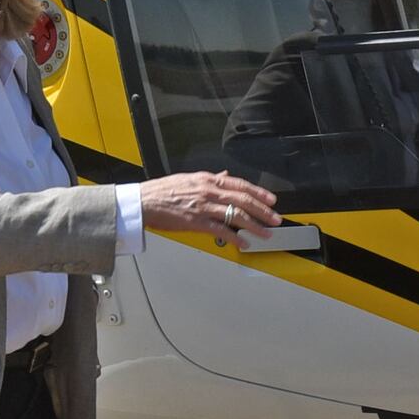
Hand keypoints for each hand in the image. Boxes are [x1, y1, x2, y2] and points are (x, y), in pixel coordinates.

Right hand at [140, 171, 285, 239]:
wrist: (143, 201)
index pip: (240, 185)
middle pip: (243, 201)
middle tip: (275, 219)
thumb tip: (225, 175)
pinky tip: (243, 243)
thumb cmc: (163, 191)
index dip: (259, 193)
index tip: (271, 200)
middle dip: (263, 211)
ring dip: (254, 226)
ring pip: (236, 215)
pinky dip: (235, 237)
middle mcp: (208, 191)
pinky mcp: (196, 222)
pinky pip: (220, 230)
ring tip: (265, 233)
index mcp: (208, 179)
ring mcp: (203, 207)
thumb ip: (210, 178)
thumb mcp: (189, 178)